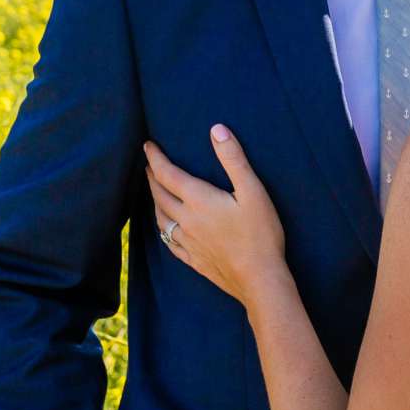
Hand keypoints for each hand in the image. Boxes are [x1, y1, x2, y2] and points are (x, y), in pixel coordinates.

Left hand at [144, 127, 286, 306]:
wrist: (259, 279)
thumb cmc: (261, 234)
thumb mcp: (253, 191)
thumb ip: (234, 159)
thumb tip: (216, 129)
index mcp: (198, 200)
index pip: (167, 173)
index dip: (155, 158)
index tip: (148, 145)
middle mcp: (186, 220)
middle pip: (159, 194)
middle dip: (152, 176)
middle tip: (149, 165)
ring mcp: (188, 242)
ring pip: (160, 218)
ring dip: (154, 200)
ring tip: (154, 191)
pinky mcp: (193, 260)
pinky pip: (169, 241)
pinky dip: (162, 228)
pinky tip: (165, 228)